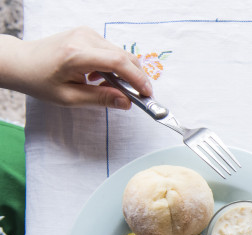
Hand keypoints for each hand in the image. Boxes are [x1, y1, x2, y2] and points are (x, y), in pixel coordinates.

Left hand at [3, 26, 150, 108]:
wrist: (22, 62)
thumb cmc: (40, 81)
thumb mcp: (70, 97)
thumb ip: (100, 99)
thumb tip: (127, 102)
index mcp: (77, 54)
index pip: (118, 62)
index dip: (137, 78)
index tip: (147, 94)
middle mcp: (84, 38)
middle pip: (124, 56)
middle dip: (136, 77)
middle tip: (139, 96)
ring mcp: (86, 33)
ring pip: (120, 53)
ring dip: (124, 73)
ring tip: (111, 88)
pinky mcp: (87, 34)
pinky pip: (111, 50)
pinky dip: (115, 66)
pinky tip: (102, 78)